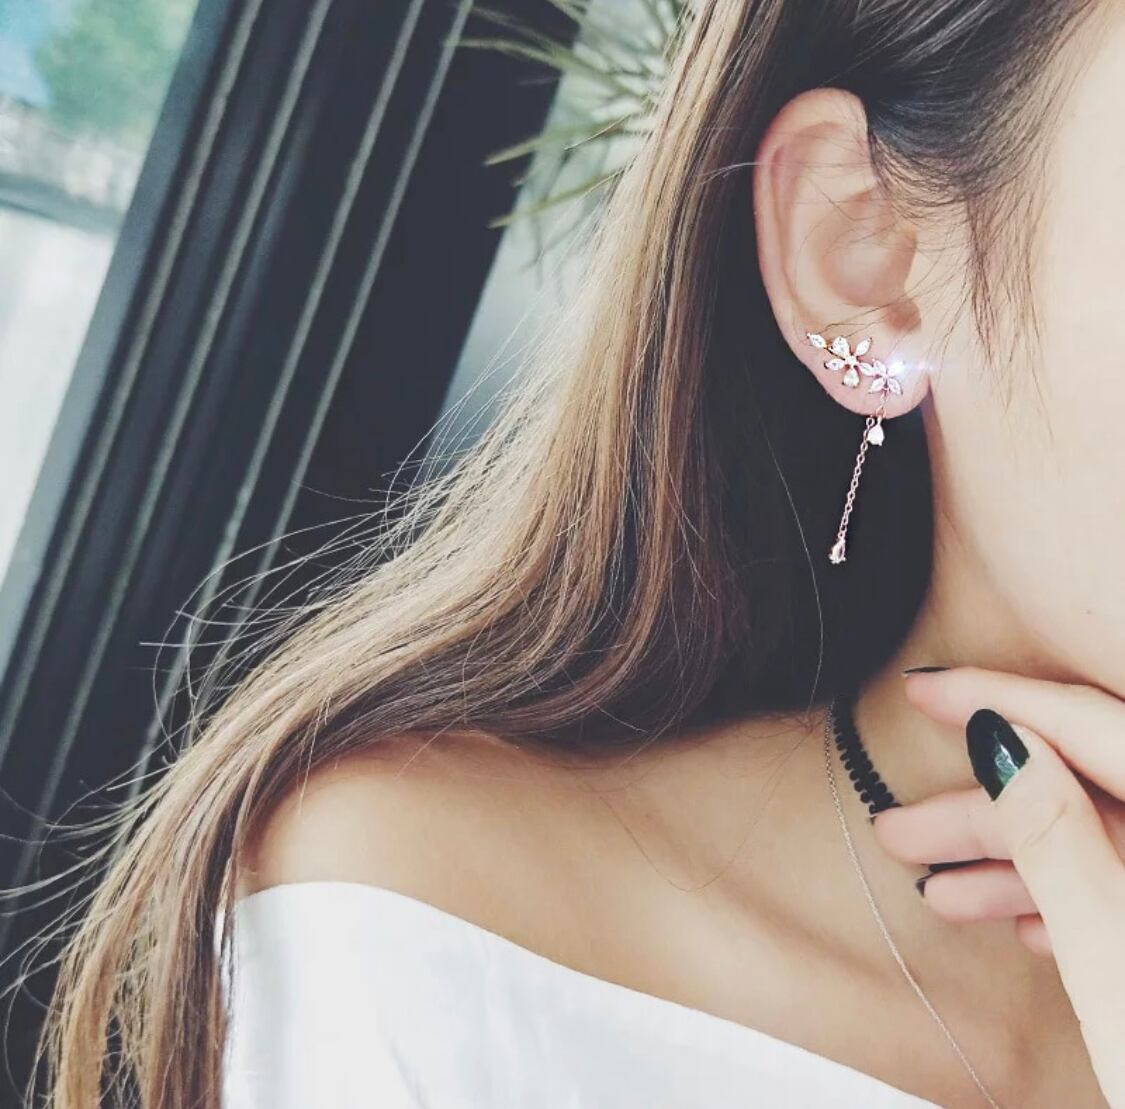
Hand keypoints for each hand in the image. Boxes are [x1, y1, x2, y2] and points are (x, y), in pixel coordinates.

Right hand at [871, 666, 1124, 1106]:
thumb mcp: (1117, 971)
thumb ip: (1062, 845)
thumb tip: (1003, 742)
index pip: (1101, 726)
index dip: (1004, 700)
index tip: (930, 691)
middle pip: (1093, 791)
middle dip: (987, 811)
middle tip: (904, 825)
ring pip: (1104, 847)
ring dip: (1015, 867)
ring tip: (934, 886)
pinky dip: (1069, 903)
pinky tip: (1016, 920)